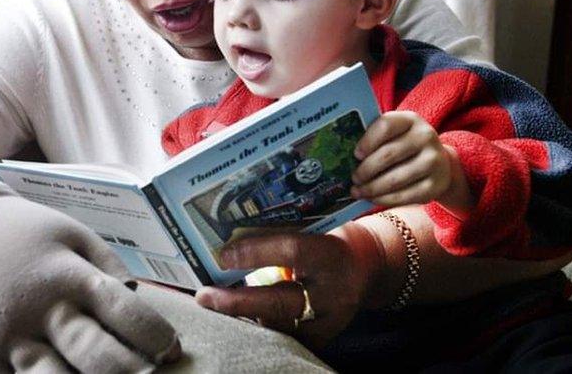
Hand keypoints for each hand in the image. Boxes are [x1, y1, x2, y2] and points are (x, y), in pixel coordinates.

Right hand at [0, 182, 179, 372]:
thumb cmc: (32, 233)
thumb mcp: (76, 235)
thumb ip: (110, 268)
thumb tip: (140, 301)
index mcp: (69, 275)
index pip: (122, 309)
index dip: (154, 335)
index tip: (172, 350)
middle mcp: (40, 309)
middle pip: (93, 354)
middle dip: (129, 372)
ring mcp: (9, 337)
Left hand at [195, 223, 382, 349]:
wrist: (367, 270)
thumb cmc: (329, 243)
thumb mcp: (312, 232)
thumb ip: (278, 238)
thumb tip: (230, 243)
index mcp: (330, 255)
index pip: (292, 251)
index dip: (256, 253)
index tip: (223, 255)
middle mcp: (333, 293)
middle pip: (279, 301)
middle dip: (236, 302)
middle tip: (204, 297)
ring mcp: (329, 321)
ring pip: (276, 325)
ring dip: (241, 316)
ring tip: (215, 305)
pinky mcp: (322, 339)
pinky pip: (282, 336)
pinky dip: (257, 326)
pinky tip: (237, 318)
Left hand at [351, 111, 468, 211]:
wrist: (439, 163)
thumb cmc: (404, 146)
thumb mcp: (395, 134)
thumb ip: (374, 138)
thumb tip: (342, 154)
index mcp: (410, 119)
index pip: (386, 125)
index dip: (367, 141)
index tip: (355, 154)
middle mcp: (426, 137)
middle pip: (388, 154)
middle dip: (366, 169)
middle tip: (353, 178)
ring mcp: (434, 161)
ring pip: (395, 178)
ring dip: (371, 188)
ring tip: (357, 191)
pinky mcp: (436, 185)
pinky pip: (405, 196)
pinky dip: (384, 199)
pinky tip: (373, 198)